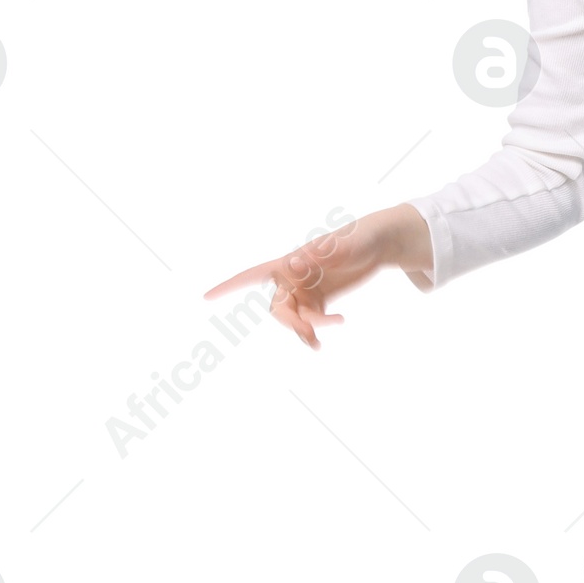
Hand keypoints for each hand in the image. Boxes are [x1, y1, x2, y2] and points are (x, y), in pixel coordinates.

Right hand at [203, 204, 434, 349]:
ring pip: (295, 319)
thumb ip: (319, 255)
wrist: (378, 245)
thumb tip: (295, 263)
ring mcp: (306, 291)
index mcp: (289, 263)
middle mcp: (292, 278)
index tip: (206, 297)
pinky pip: (311, 321)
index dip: (228, 286)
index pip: (252, 274)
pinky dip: (317, 330)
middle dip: (290, 323)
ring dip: (305, 332)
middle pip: (279, 308)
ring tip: (318, 343)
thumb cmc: (358, 239)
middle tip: (310, 335)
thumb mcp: (341, 247)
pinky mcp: (320, 300)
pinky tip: (332, 329)